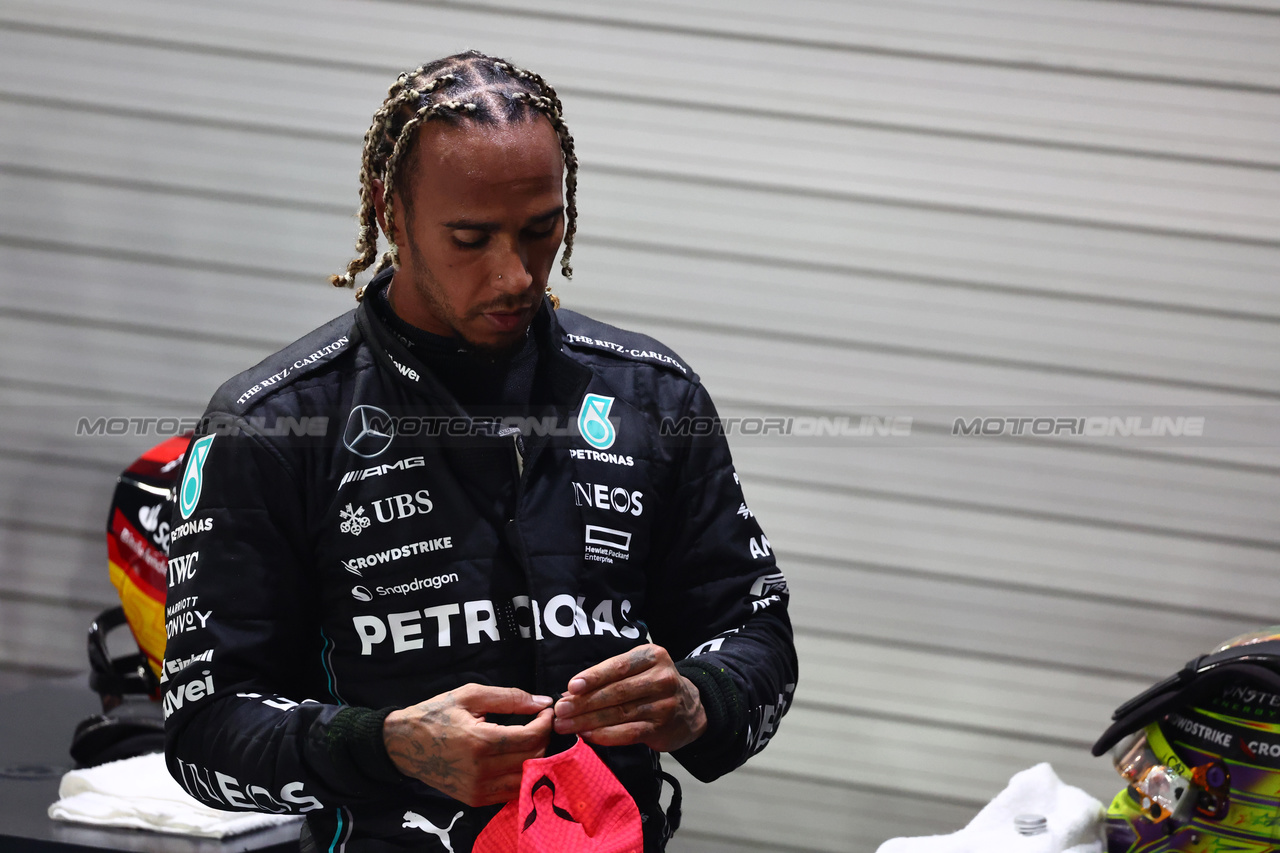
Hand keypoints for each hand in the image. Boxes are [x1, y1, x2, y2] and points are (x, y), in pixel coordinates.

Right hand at [383, 684, 553, 806]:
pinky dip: (521, 774)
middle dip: (543, 738)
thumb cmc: (435, 714)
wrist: (403, 744)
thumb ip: (509, 698)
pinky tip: (515, 757)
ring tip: (529, 739)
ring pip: (526, 777)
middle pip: (533, 758)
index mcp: (480, 741)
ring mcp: (478, 789)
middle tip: (539, 723)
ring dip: (534, 757)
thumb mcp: (470, 695)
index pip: (531, 738)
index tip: (545, 711)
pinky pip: (511, 791)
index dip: (545, 723)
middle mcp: (481, 770)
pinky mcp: (475, 799)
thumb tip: (541, 702)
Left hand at [552, 644, 706, 751]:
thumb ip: (609, 677)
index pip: (618, 666)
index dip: (593, 677)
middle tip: (561, 711)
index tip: (571, 687)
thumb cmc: (652, 685)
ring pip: (620, 714)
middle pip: (617, 692)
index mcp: (652, 656)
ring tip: (567, 726)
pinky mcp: (661, 728)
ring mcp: (664, 704)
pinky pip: (629, 732)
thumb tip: (569, 692)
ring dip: (589, 721)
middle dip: (584, 702)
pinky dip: (606, 735)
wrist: (690, 708)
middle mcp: (661, 678)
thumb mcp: (638, 669)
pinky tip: (588, 735)